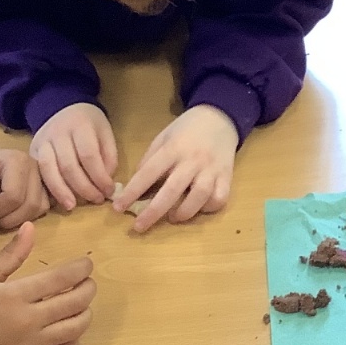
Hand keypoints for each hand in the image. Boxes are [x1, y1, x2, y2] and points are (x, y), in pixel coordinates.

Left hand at [0, 137, 48, 228]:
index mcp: (17, 160)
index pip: (16, 197)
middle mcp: (35, 166)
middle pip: (30, 206)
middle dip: (5, 216)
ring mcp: (40, 176)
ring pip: (37, 211)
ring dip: (14, 218)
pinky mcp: (41, 186)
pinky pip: (40, 210)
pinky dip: (22, 215)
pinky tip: (6, 209)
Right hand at [0, 224, 95, 344]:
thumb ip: (10, 255)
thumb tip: (31, 228)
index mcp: (16, 295)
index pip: (62, 278)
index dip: (81, 269)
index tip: (86, 264)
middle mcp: (28, 320)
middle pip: (76, 303)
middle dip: (88, 289)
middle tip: (86, 282)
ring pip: (75, 330)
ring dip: (85, 314)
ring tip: (80, 305)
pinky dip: (73, 343)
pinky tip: (68, 332)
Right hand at [31, 103, 117, 210]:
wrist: (62, 107)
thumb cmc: (88, 123)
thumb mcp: (105, 132)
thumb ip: (109, 156)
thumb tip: (106, 182)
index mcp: (80, 125)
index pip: (89, 155)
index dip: (99, 177)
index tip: (109, 190)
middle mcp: (58, 133)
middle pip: (69, 166)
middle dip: (84, 187)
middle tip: (96, 200)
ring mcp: (42, 142)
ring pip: (49, 170)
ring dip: (61, 191)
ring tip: (72, 206)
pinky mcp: (32, 151)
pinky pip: (39, 173)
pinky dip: (49, 188)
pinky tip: (58, 199)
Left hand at [112, 104, 238, 231]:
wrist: (219, 118)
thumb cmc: (186, 129)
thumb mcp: (163, 138)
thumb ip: (150, 161)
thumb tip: (137, 189)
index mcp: (173, 148)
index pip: (149, 173)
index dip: (132, 192)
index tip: (118, 207)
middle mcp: (192, 160)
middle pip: (172, 190)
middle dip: (153, 212)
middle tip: (139, 227)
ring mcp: (212, 169)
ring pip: (200, 196)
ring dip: (184, 212)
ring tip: (172, 218)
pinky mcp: (227, 176)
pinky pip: (220, 198)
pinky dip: (209, 208)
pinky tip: (198, 209)